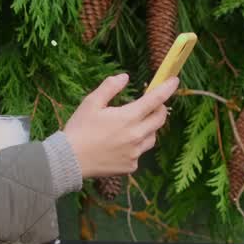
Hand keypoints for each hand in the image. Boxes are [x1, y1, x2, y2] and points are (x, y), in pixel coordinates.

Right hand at [62, 73, 179, 177]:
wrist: (69, 160)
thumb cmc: (79, 129)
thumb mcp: (91, 103)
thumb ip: (110, 87)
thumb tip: (125, 77)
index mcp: (128, 117)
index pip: (155, 99)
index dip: (167, 88)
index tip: (174, 81)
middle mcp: (136, 136)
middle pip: (160, 119)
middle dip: (160, 108)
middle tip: (153, 104)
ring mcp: (135, 153)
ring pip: (152, 137)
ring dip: (149, 128)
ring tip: (134, 125)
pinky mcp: (130, 166)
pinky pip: (140, 153)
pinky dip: (136, 146)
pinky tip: (121, 145)